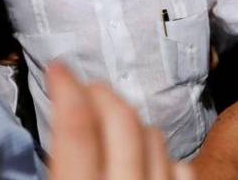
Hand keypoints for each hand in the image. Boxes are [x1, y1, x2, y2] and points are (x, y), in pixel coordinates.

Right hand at [48, 63, 193, 179]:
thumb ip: (61, 162)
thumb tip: (55, 125)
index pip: (77, 130)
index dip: (67, 90)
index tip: (58, 69)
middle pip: (122, 120)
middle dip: (102, 94)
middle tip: (85, 89)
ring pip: (155, 137)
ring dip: (133, 122)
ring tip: (113, 125)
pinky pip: (181, 168)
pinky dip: (162, 155)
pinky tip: (146, 159)